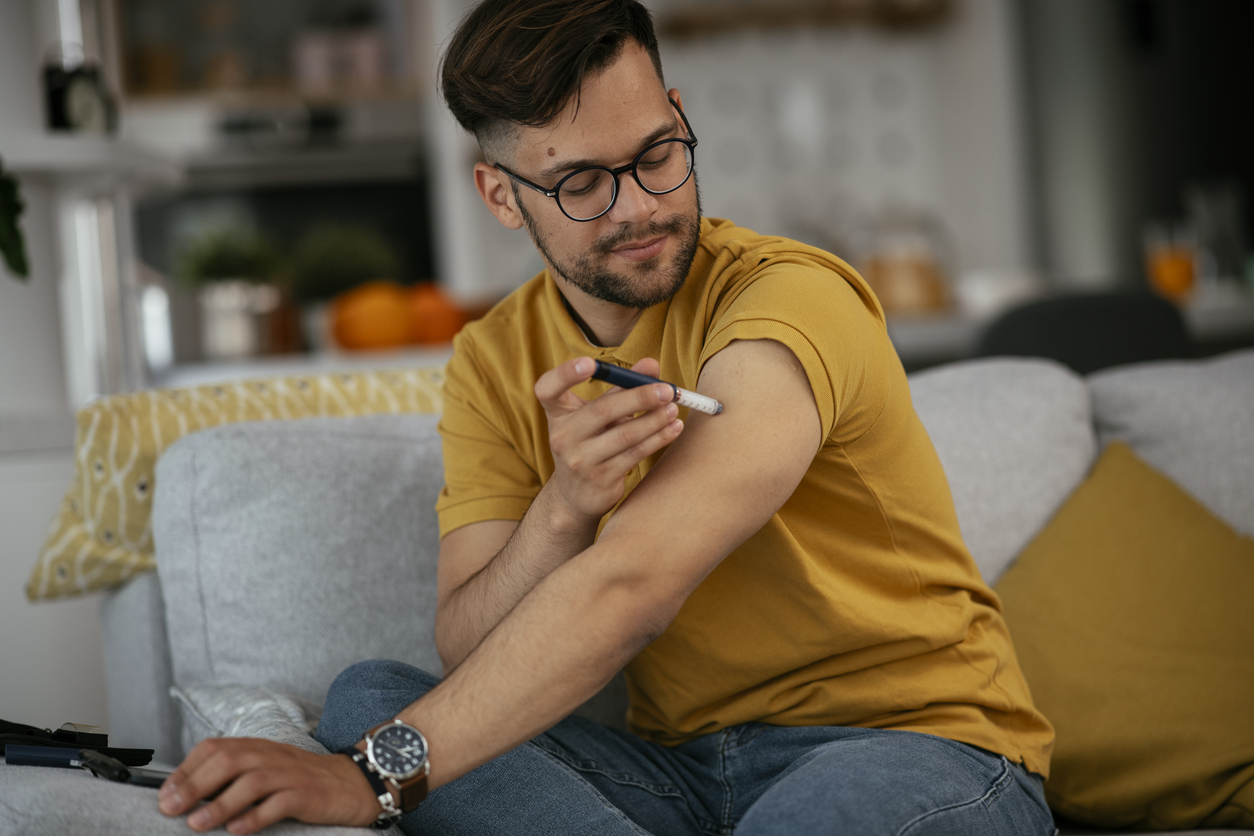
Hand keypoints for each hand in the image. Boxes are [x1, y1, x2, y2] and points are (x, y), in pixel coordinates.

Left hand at [158, 737, 381, 833]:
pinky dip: (255, 817)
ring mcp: (290, 774)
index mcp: (256, 748)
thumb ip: (231, 779)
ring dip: (219, 803)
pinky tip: (238, 830)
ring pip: (251, 782)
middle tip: (171, 809)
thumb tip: (185, 798)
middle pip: (228, 761)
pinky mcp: (307, 795)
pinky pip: (279, 803)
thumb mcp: (265, 770)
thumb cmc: (299, 781)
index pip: (214, 748)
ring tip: (197, 824)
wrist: (352, 783)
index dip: (186, 770)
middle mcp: (271, 756)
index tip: (165, 796)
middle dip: (195, 785)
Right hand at [535, 356, 683, 521]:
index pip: (548, 389)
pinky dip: (658, 438)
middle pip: (602, 410)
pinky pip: (635, 454)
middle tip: (667, 390)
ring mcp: (580, 460)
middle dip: (640, 397)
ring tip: (674, 408)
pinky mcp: (601, 479)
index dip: (566, 374)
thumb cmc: (589, 443)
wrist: (576, 495)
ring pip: (625, 434)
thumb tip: (651, 364)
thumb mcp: (596, 414)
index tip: (590, 362)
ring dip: (655, 419)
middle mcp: (562, 436)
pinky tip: (673, 428)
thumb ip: (621, 386)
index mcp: (557, 413)